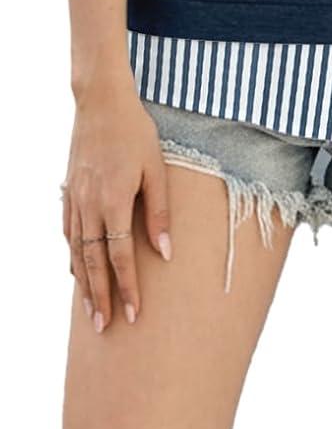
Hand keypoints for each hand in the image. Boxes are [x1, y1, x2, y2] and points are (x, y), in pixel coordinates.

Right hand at [60, 85, 172, 331]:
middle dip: (100, 296)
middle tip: (105, 326)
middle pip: (92, 262)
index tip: (132, 314)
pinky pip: (68, 231)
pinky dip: (71, 254)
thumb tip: (165, 253)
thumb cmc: (135, 131)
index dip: (127, 287)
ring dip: (82, 283)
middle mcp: (90, 204)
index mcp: (114, 200)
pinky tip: (75, 269)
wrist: (101, 101)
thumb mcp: (156, 167)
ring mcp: (75, 198)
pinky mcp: (69, 190)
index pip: (120, 256)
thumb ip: (160, 211)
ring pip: (76, 250)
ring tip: (90, 310)